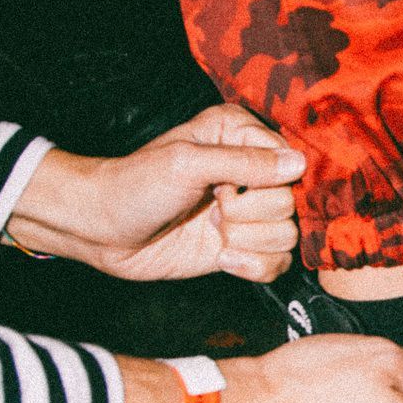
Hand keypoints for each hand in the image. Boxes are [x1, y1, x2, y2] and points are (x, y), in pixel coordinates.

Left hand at [7, 104, 303, 281]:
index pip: (289, 162)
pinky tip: (223, 259)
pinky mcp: (244, 246)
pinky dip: (254, 267)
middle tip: (212, 210)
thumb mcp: (187, 164)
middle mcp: (251, 172)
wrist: (104, 231)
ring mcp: (249, 212)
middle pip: (290, 203)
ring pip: (288, 235)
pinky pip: (279, 263)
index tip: (223, 188)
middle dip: (249, 216)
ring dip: (249, 242)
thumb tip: (298, 164)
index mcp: (240, 136)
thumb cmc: (135, 185)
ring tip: (214, 233)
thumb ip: (245, 162)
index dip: (261, 184)